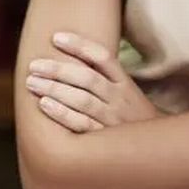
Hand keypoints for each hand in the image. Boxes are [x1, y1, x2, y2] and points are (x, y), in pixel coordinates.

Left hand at [26, 32, 160, 132]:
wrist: (157, 151)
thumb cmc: (132, 118)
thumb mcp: (126, 93)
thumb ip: (104, 77)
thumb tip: (69, 58)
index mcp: (124, 83)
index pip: (102, 57)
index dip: (79, 45)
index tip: (56, 38)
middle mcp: (120, 98)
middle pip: (87, 78)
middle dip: (58, 70)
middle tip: (34, 66)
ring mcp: (114, 119)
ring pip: (83, 100)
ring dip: (55, 89)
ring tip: (32, 82)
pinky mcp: (106, 140)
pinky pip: (82, 125)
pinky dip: (63, 114)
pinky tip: (44, 105)